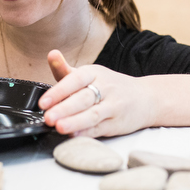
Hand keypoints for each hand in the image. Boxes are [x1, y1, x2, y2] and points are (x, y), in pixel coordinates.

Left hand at [38, 50, 155, 137]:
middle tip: (48, 117)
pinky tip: (73, 135)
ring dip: (75, 122)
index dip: (60, 91)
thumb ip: (66, 69)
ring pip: (93, 114)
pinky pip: (100, 128)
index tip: (44, 102)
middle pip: (84, 98)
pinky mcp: (117, 123)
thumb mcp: (90, 74)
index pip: (76, 79)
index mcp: (95, 73)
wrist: (146, 97)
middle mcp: (105, 88)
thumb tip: (51, 54)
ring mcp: (113, 106)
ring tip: (59, 127)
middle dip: (65, 108)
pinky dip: (86, 132)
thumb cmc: (110, 86)